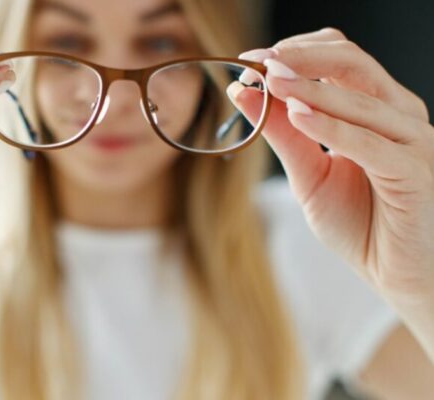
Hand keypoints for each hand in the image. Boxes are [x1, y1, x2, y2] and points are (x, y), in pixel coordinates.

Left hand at [230, 28, 433, 304]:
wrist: (393, 274)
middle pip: (353, 64)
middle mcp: (398, 116)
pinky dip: (332, 128)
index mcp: (375, 111)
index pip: (339, 59)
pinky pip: (370, 144)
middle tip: (258, 63)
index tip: (252, 61)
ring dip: (310, 88)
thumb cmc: (359, 224)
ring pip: (360, 100)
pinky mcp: (416, 171)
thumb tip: (244, 93)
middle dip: (301, 59)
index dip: (296, 53)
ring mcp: (413, 141)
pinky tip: (298, 116)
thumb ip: (283, 134)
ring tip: (269, 81)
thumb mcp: (308, 174)